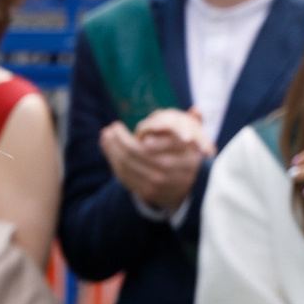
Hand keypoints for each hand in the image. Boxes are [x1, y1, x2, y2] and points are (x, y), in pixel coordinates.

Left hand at [97, 106, 211, 212]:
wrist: (189, 190)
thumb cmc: (189, 158)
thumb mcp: (197, 143)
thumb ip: (194, 125)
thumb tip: (196, 110)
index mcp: (181, 158)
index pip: (149, 147)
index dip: (129, 137)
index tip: (118, 126)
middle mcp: (168, 173)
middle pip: (135, 155)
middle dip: (118, 140)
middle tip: (111, 128)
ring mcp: (156, 185)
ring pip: (126, 165)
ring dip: (111, 149)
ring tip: (106, 135)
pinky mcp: (145, 193)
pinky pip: (124, 176)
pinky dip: (113, 161)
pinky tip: (108, 147)